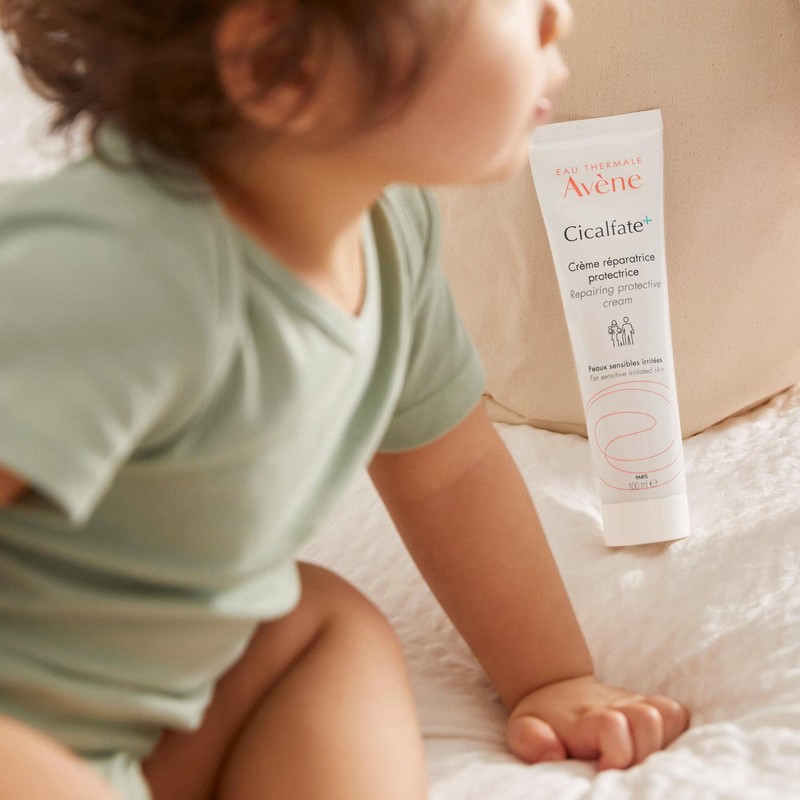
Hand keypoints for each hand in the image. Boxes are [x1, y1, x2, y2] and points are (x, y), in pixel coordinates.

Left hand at [506, 674, 689, 769]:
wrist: (556, 691)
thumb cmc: (543, 723)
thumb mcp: (522, 731)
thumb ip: (531, 741)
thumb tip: (553, 753)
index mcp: (586, 718)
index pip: (613, 726)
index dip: (616, 754)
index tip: (602, 771)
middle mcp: (616, 706)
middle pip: (647, 720)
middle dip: (640, 752)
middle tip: (621, 768)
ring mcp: (636, 704)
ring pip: (668, 714)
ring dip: (660, 744)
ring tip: (638, 760)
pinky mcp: (652, 708)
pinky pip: (679, 714)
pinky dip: (676, 733)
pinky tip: (657, 751)